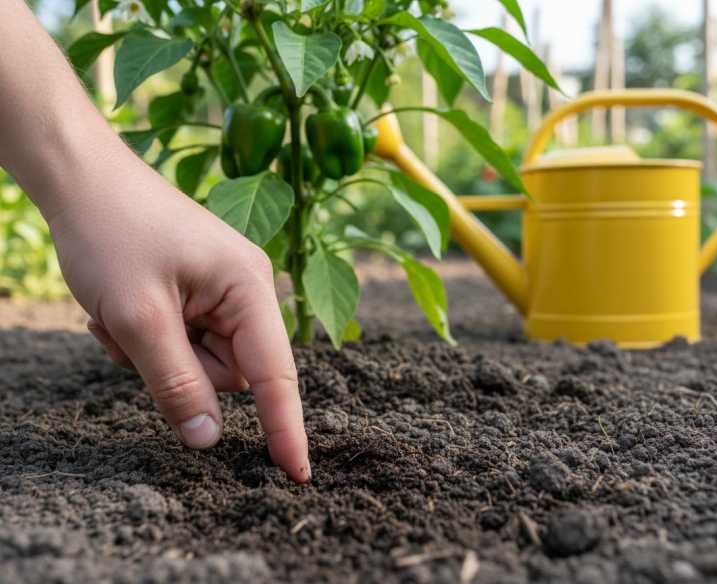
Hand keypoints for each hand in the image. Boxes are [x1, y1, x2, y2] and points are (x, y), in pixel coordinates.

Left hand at [46, 147, 309, 482]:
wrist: (82, 179)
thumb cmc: (112, 233)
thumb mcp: (138, 318)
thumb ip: (178, 384)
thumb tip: (209, 441)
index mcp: (249, 288)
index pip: (275, 373)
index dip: (285, 427)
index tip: (297, 475)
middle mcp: (247, 290)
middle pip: (229, 372)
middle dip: (179, 371)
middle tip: (131, 337)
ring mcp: (223, 291)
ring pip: (200, 363)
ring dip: (155, 355)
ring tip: (119, 316)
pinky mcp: (199, 292)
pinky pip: (183, 343)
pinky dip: (149, 340)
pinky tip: (120, 308)